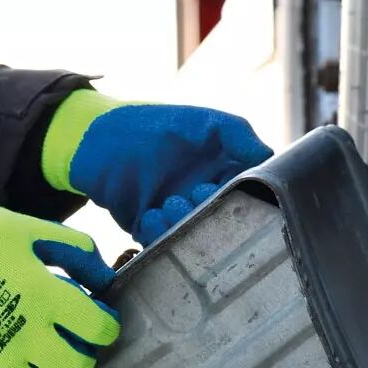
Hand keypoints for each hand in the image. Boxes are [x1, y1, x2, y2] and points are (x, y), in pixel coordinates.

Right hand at [0, 194, 119, 367]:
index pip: (99, 330)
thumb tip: (108, 280)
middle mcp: (26, 334)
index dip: (107, 326)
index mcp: (46, 296)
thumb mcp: (36, 231)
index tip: (101, 320)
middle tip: (76, 340)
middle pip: (77, 367)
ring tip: (44, 352)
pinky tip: (16, 365)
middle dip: (85, 354)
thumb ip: (79, 253)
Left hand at [41, 90, 272, 245]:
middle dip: (211, 214)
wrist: (98, 138)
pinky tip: (150, 214)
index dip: (241, 198)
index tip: (225, 189)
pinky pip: (162, 244)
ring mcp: (178, 217)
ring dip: (183, 224)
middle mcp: (203, 200)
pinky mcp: (151, 230)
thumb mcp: (204, 122)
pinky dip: (158, 233)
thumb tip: (270, 156)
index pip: (248, 197)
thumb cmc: (155, 125)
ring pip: (194, 237)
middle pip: (223, 224)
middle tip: (195, 194)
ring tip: (168, 203)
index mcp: (223, 176)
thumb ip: (239, 135)